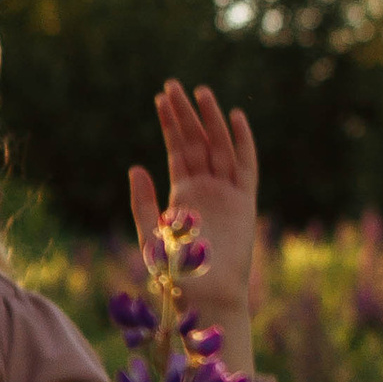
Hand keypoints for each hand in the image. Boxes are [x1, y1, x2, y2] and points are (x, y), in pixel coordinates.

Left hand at [128, 82, 259, 320]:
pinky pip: (246, 165)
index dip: (170, 125)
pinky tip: (235, 116)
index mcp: (183, 195)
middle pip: (197, 142)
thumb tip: (136, 167)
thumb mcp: (152, 236)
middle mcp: (206, 189)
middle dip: (185, 114)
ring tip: (200, 91)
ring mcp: (227, 193)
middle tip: (173, 84)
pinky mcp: (245, 202)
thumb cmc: (178, 275)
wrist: (208, 297)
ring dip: (210, 120)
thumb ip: (144, 202)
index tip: (160, 99)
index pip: (177, 151)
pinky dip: (242, 141)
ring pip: (219, 147)